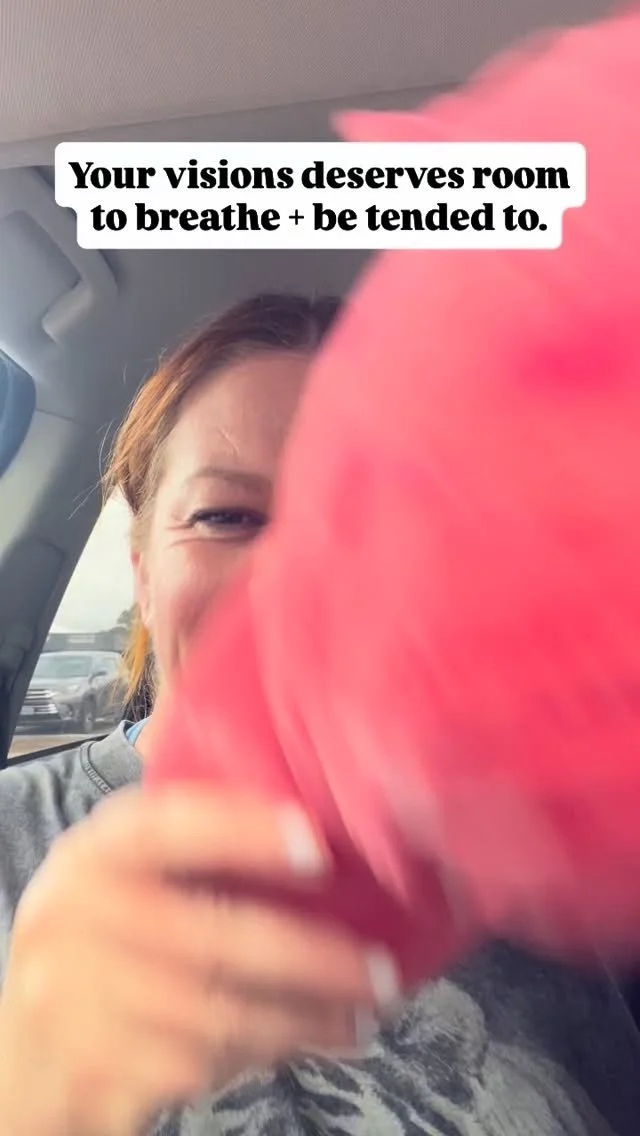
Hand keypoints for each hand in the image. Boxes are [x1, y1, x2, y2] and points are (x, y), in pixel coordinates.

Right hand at [0, 786, 395, 1135]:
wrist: (25, 1052)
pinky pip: (206, 1064)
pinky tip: (308, 1041)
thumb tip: (313, 820)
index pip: (169, 826)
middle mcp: (75, 918)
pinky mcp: (96, 1071)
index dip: (244, 831)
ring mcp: (77, 1001)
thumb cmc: (102, 942)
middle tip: (379, 971)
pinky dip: (270, 1053)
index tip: (318, 844)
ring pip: (222, 1013)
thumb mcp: (124, 876)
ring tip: (361, 1016)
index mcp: (94, 854)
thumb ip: (191, 843)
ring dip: (307, 1019)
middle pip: (214, 938)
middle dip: (314, 960)